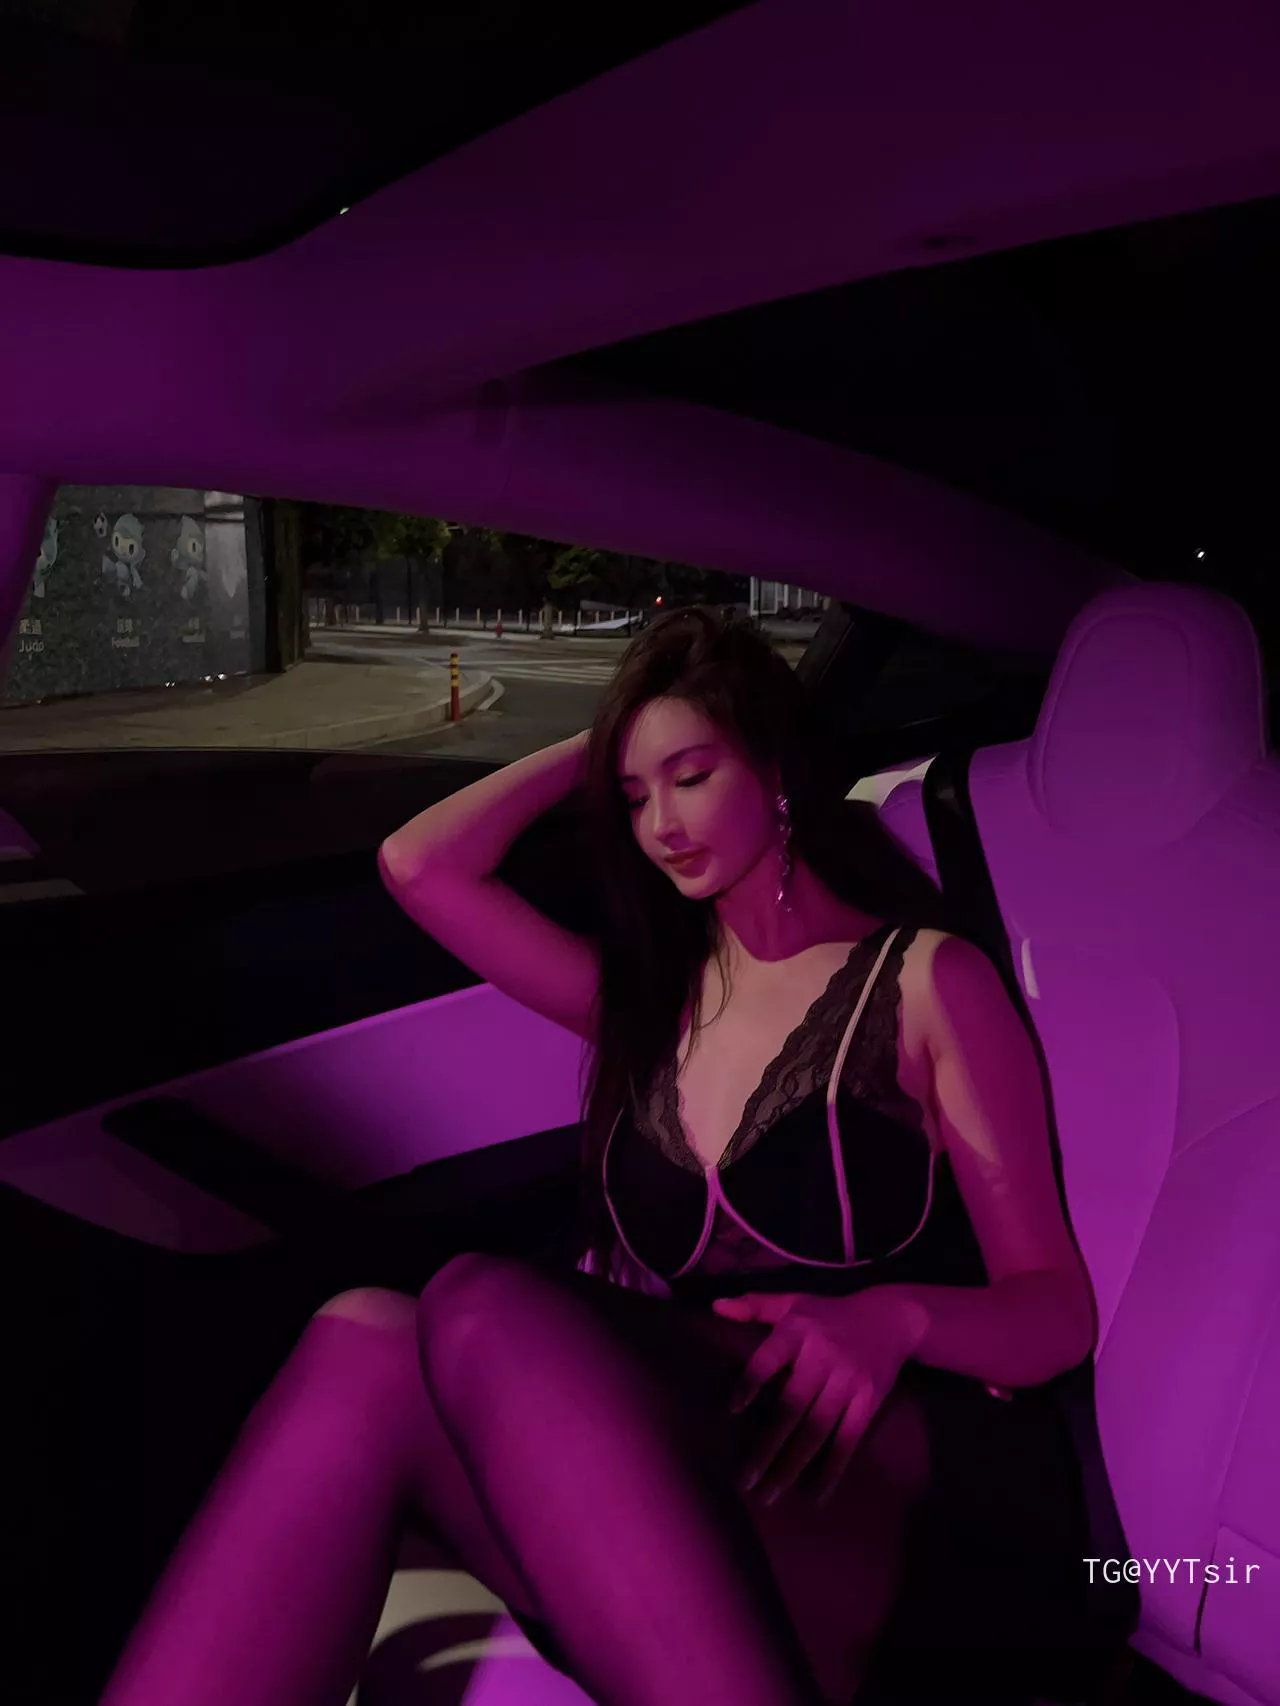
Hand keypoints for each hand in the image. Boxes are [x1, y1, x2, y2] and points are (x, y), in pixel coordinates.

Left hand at [711, 1286, 923, 1506]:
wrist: (890, 1317)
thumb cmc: (829, 1313)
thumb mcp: (793, 1302)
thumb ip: (754, 1305)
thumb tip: (715, 1306)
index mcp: (797, 1331)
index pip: (768, 1359)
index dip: (750, 1382)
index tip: (732, 1409)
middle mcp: (822, 1356)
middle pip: (791, 1407)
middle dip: (767, 1446)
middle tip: (745, 1481)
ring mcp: (847, 1381)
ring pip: (816, 1430)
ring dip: (792, 1465)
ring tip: (770, 1494)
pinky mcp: (869, 1401)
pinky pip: (848, 1440)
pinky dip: (833, 1470)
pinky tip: (816, 1495)